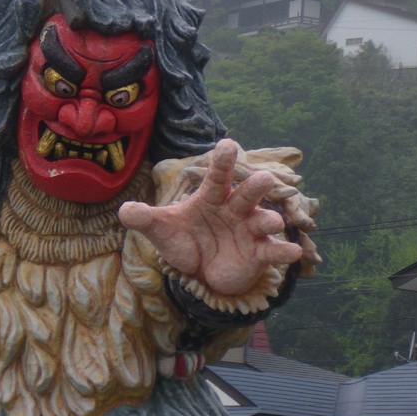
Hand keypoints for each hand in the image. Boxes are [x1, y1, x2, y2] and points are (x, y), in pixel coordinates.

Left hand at [118, 139, 303, 297]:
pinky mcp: (258, 253)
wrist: (201, 270)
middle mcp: (235, 209)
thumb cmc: (185, 240)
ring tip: (273, 221)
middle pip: (246, 194)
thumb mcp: (162, 230)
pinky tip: (292, 253)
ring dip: (269, 220)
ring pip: (263, 220)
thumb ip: (145, 218)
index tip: (228, 145)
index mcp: (212, 198)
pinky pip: (272, 251)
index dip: (222, 162)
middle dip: (255, 186)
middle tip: (264, 177)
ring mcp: (249, 230)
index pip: (217, 177)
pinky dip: (282, 252)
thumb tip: (124, 210)